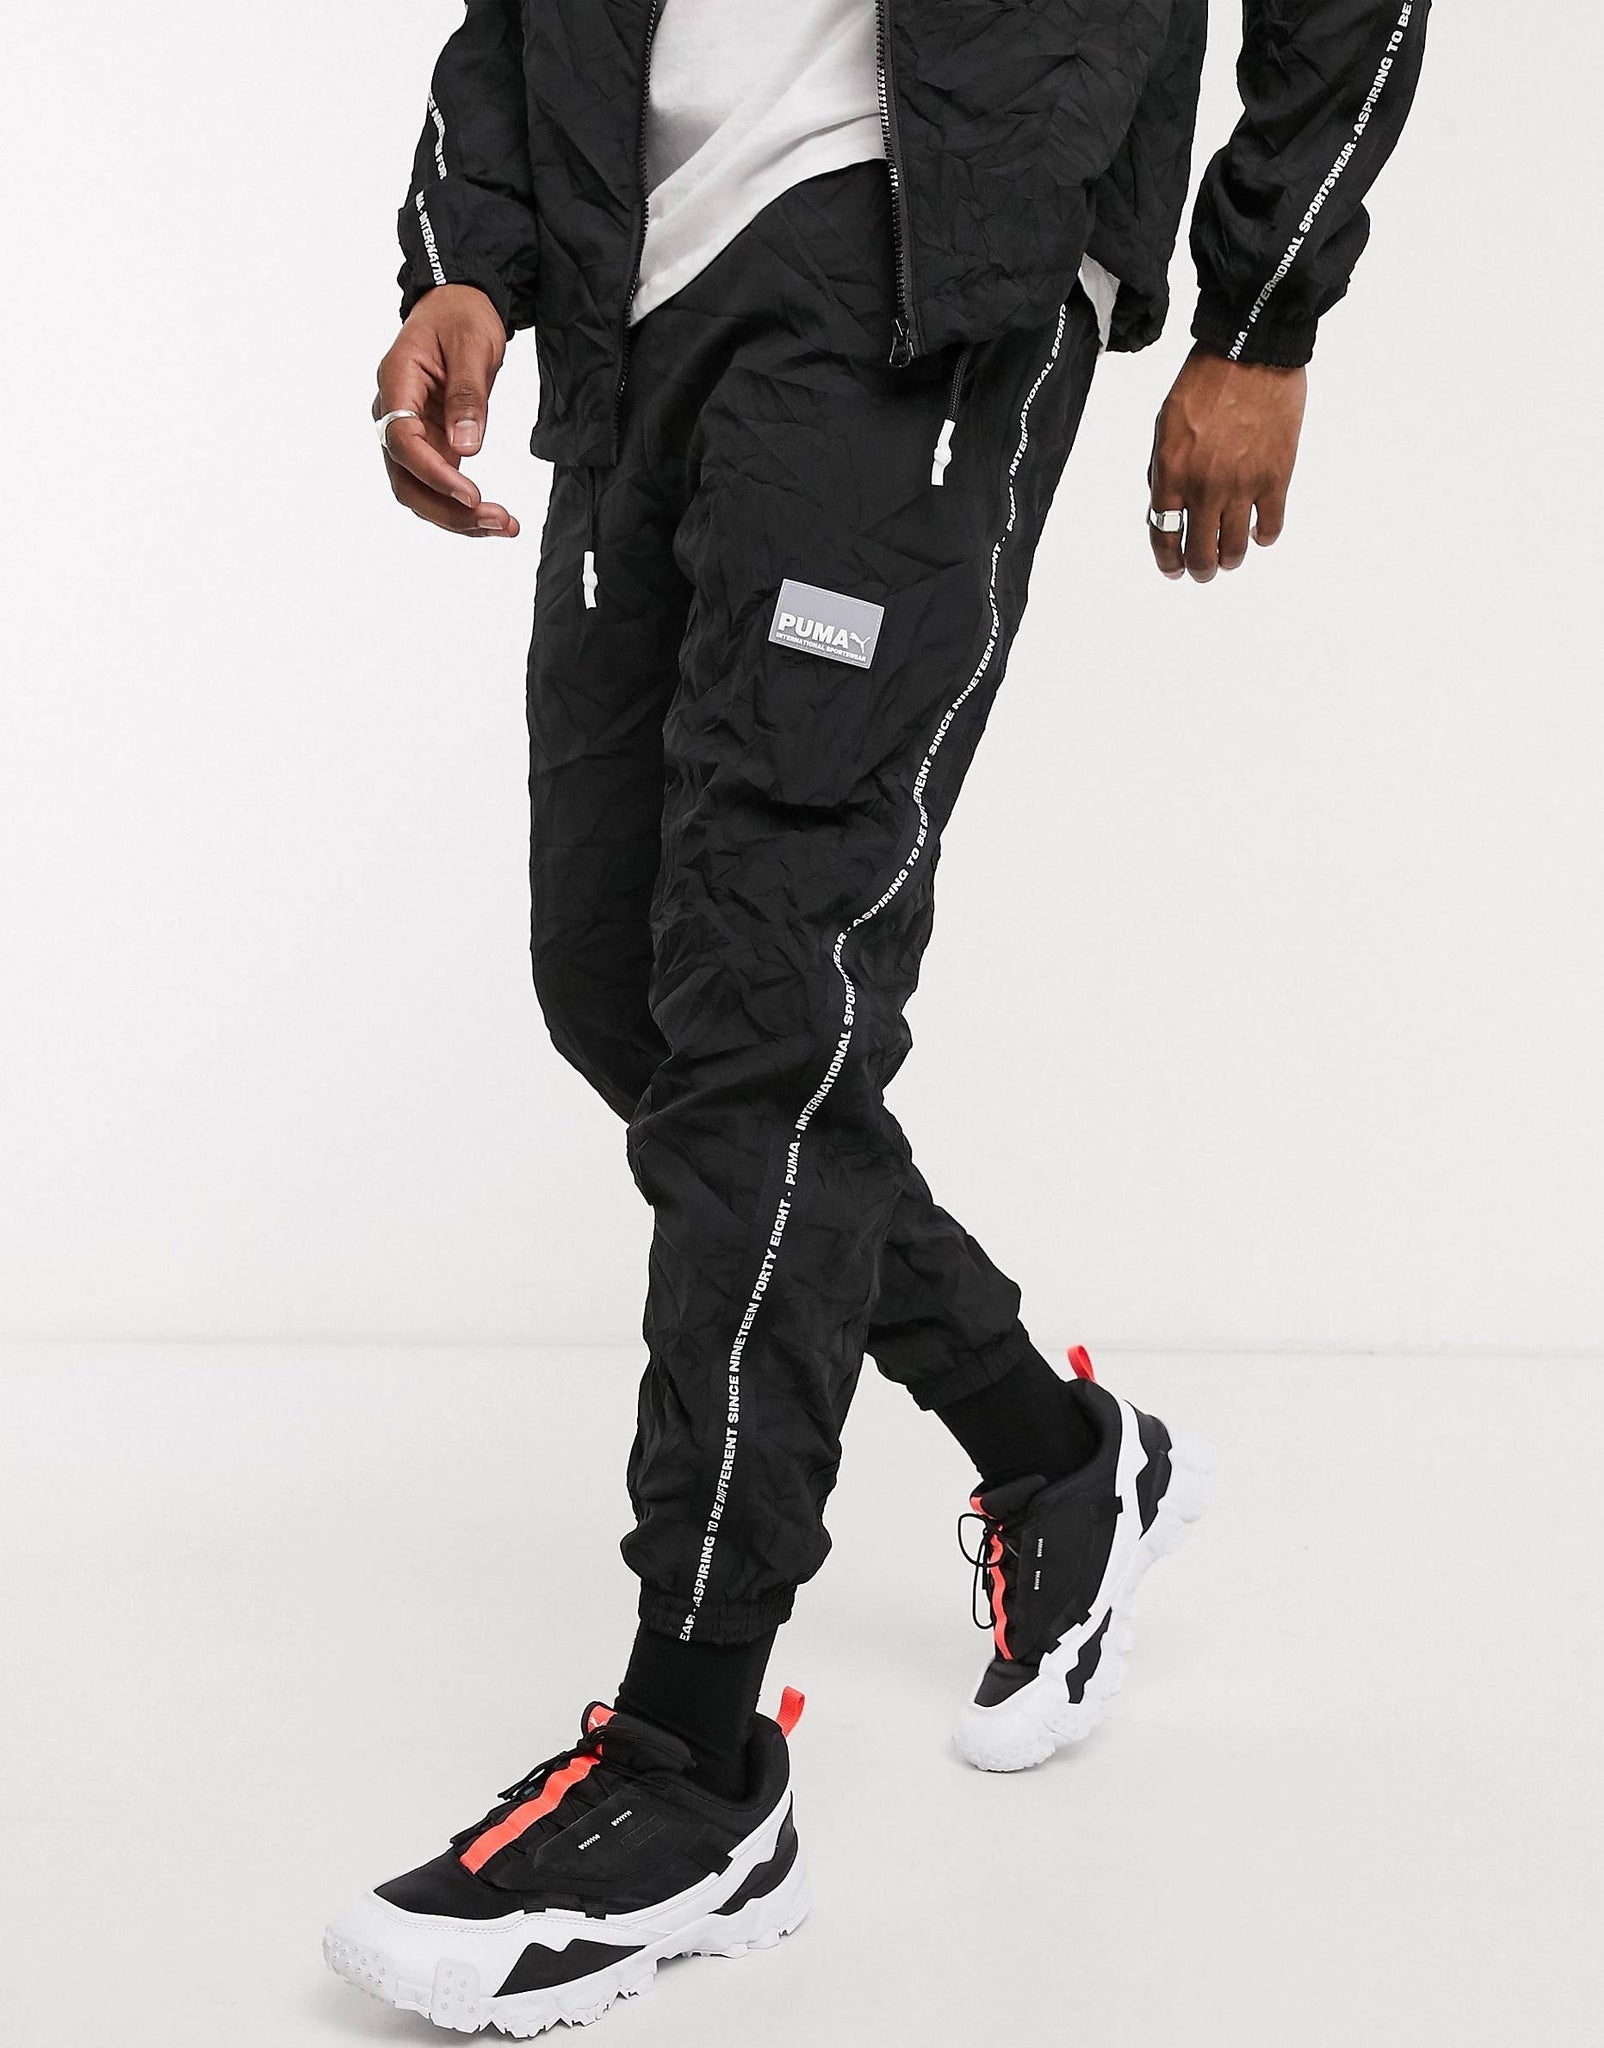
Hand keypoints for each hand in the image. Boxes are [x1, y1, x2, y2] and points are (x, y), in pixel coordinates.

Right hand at [373, 285, 520, 537]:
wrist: (458, 306)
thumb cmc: (461, 316)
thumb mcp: (472, 344)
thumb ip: (468, 395)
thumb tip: (468, 448)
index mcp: (396, 383)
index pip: (402, 441)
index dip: (434, 474)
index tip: (471, 496)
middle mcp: (394, 414)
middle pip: (405, 480)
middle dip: (447, 510)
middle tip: (496, 521)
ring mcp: (411, 434)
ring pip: (420, 492)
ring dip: (458, 517)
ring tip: (504, 526)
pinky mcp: (431, 445)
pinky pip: (439, 486)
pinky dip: (464, 508)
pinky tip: (495, 520)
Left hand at [1147, 345, 1305, 582]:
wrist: (1251, 353)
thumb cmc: (1204, 383)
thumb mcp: (1165, 426)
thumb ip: (1162, 472)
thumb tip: (1164, 512)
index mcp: (1171, 473)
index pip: (1164, 536)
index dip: (1168, 561)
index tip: (1173, 570)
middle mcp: (1205, 487)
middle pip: (1201, 553)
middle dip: (1200, 570)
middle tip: (1203, 570)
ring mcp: (1243, 485)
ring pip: (1236, 549)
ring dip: (1230, 560)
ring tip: (1230, 557)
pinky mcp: (1276, 478)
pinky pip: (1270, 527)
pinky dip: (1264, 537)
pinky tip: (1259, 533)